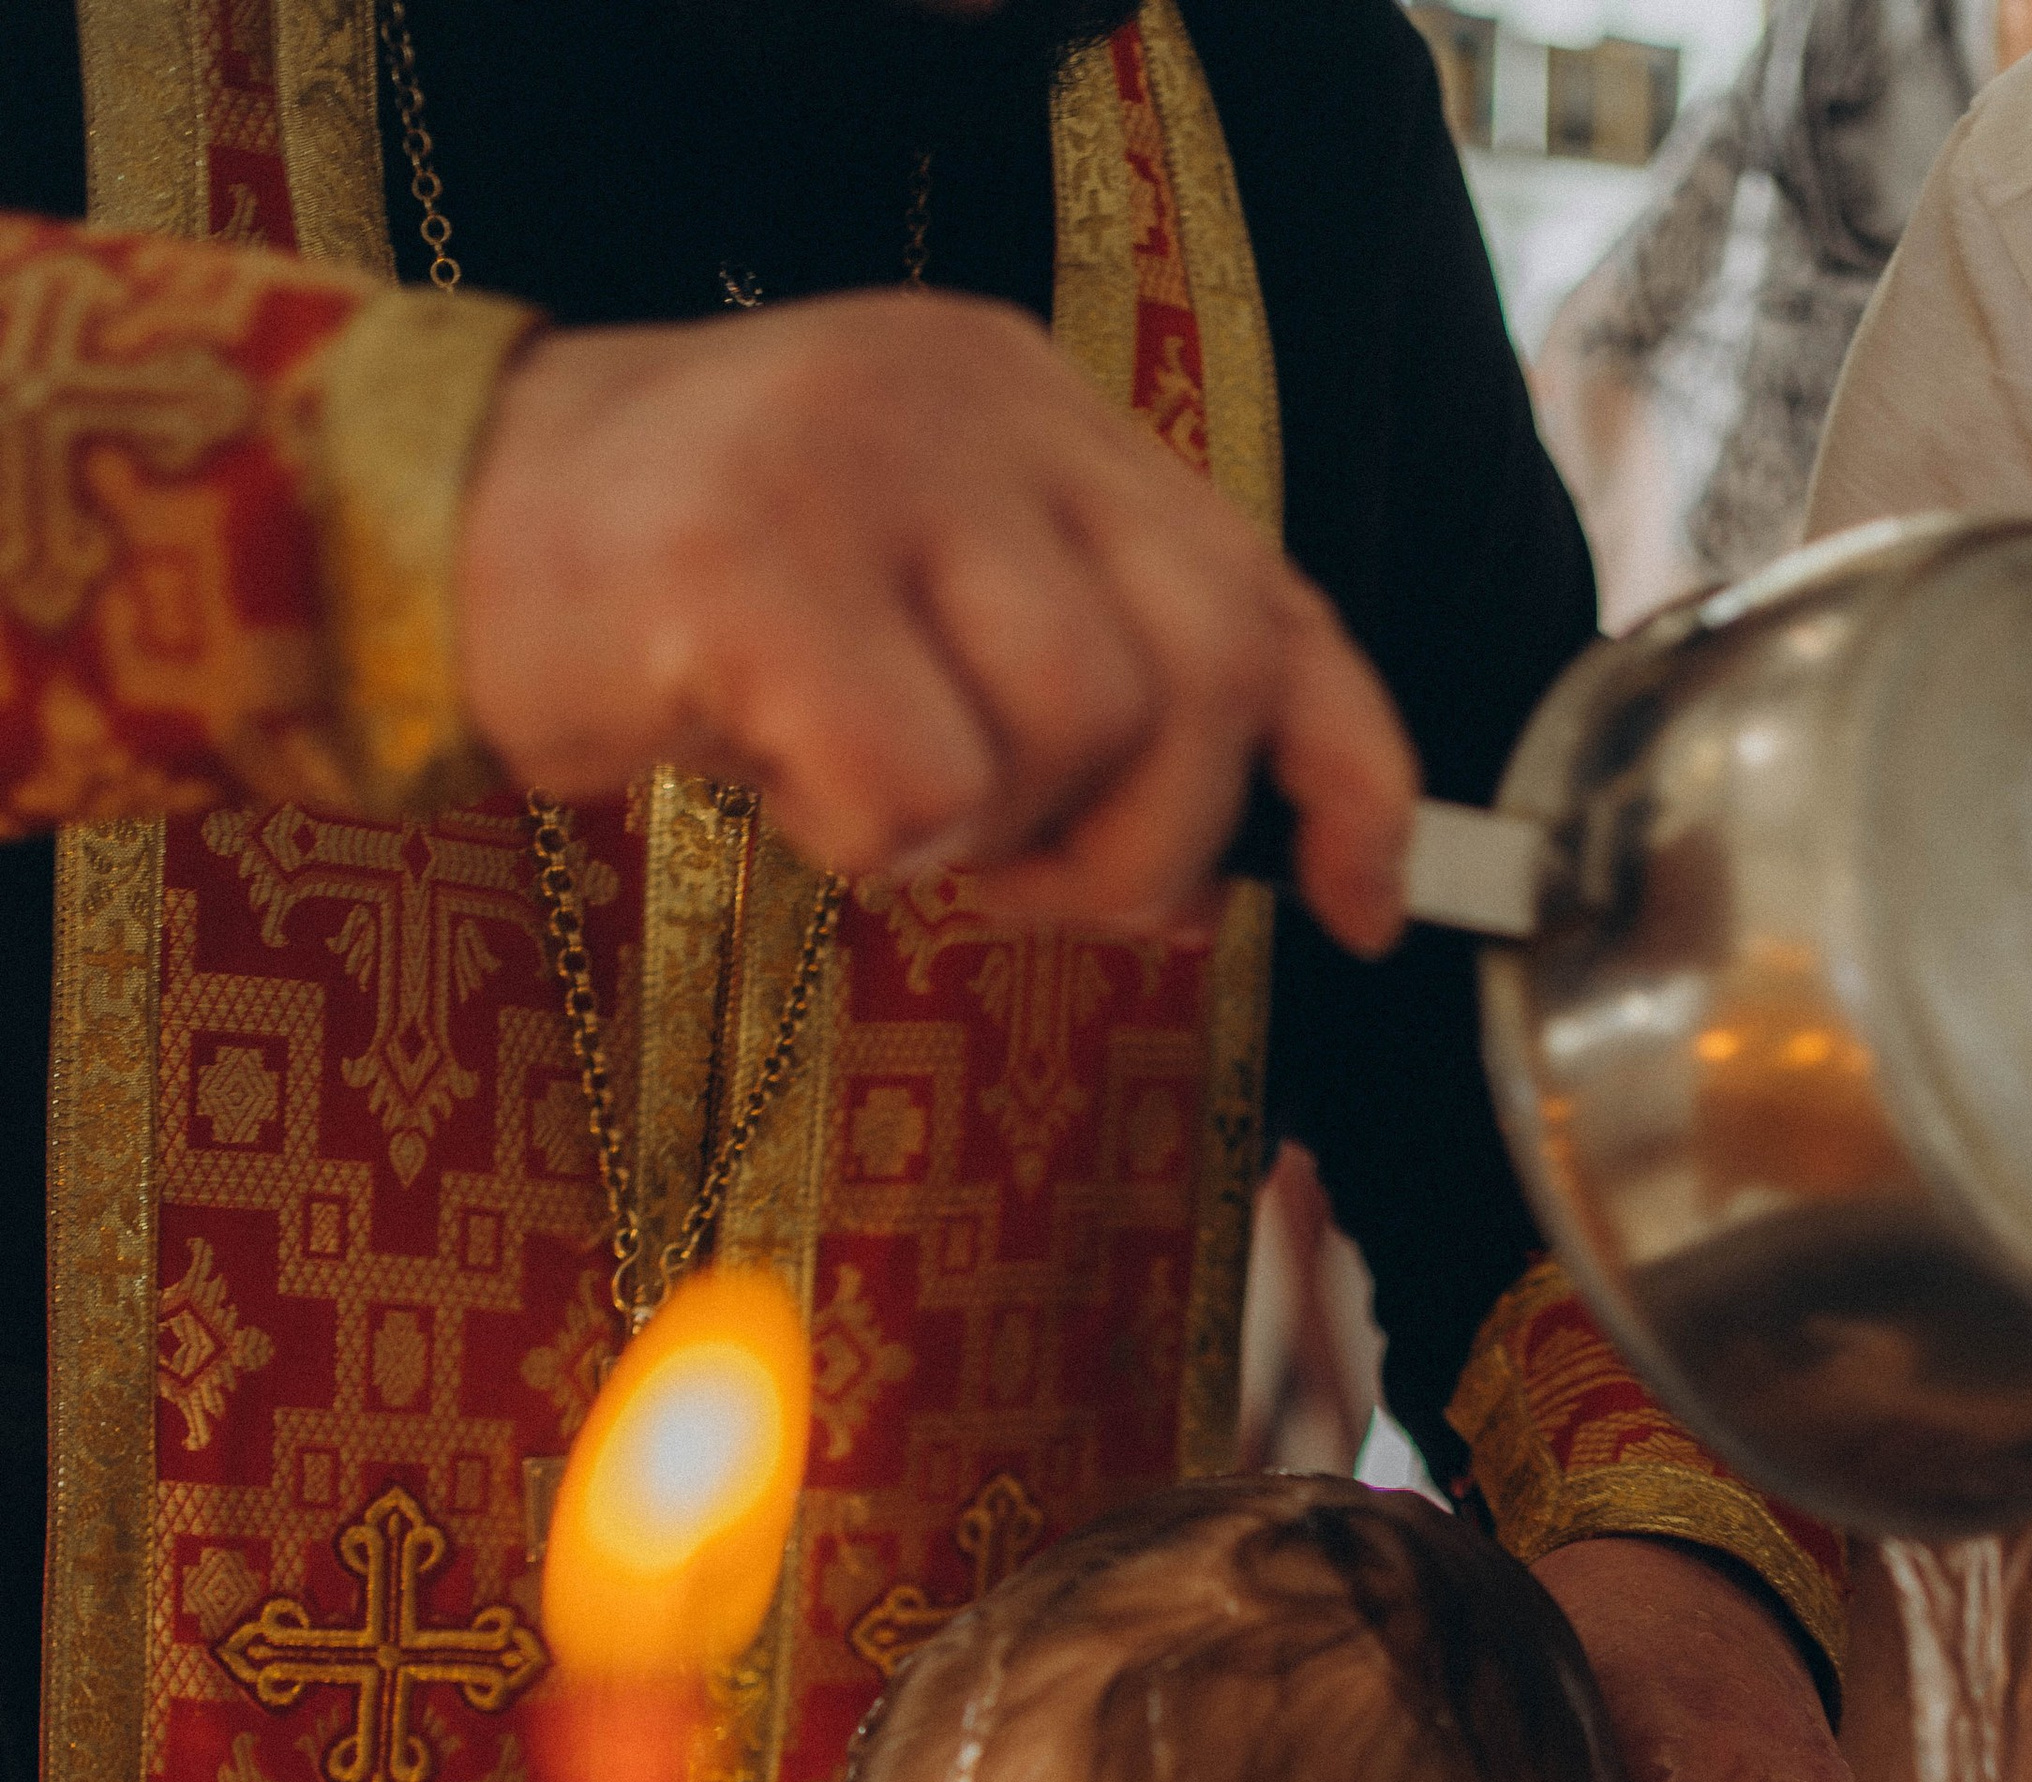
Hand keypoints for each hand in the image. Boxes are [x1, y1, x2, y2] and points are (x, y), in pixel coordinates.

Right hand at [460, 292, 1417, 950]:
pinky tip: (773, 777)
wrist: (430, 529)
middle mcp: (976, 403)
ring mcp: (867, 464)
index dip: (1353, 765)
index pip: (1272, 589)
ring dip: (990, 838)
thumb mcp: (917, 609)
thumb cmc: (686, 604)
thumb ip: (1068, 686)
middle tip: (1025, 885)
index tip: (1376, 903)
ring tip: (864, 795)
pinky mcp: (757, 561)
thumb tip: (1203, 876)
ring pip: (1077, 731)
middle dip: (1153, 841)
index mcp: (1034, 411)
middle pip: (1208, 667)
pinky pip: (916, 786)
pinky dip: (865, 842)